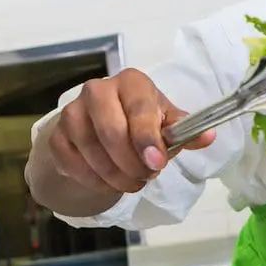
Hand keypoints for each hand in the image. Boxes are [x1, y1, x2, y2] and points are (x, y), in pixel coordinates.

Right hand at [44, 69, 213, 196]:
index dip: (147, 139)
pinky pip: (72, 162)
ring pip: (90, 149)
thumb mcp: (168, 123)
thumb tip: (208, 136)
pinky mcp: (57, 135)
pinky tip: (109, 183)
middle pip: (110, 131)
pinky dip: (94, 179)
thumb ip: (186, 130)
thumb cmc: (144, 122)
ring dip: (115, 175)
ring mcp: (72, 112)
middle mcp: (98, 90)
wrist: (107, 126)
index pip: (139, 109)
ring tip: (132, 183)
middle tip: (146, 177)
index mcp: (132, 83)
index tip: (156, 163)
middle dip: (131, 163)